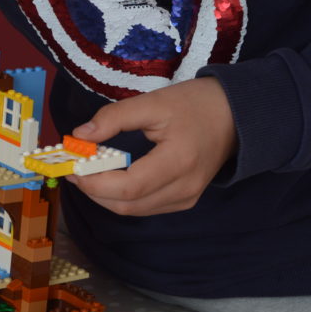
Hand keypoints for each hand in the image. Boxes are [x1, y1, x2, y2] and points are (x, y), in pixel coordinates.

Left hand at [67, 77, 236, 215]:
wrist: (238, 114)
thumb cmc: (197, 104)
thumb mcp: (153, 102)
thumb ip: (114, 118)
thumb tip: (79, 136)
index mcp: (179, 162)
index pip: (127, 187)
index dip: (94, 182)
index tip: (73, 167)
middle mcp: (184, 188)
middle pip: (126, 204)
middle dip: (93, 190)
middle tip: (75, 170)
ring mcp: (186, 198)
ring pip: (133, 210)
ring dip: (105, 196)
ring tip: (88, 173)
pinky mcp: (184, 200)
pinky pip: (144, 207)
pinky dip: (121, 197)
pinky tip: (110, 179)